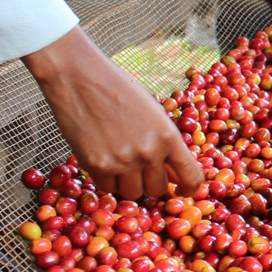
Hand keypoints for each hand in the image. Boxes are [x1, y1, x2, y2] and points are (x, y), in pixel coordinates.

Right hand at [24, 27, 203, 198]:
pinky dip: (107, 179)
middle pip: (158, 189)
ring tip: (121, 162)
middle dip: (151, 182)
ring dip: (128, 183)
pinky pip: (107, 187)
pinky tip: (103, 159)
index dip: (189, 189)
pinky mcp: (96, 166)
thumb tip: (172, 170)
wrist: (80, 78)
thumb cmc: (118, 89)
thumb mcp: (153, 113)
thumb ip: (164, 141)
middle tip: (142, 169)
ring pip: (132, 193)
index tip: (182, 191)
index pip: (191, 177)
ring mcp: (122, 162)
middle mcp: (149, 153)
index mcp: (169, 136)